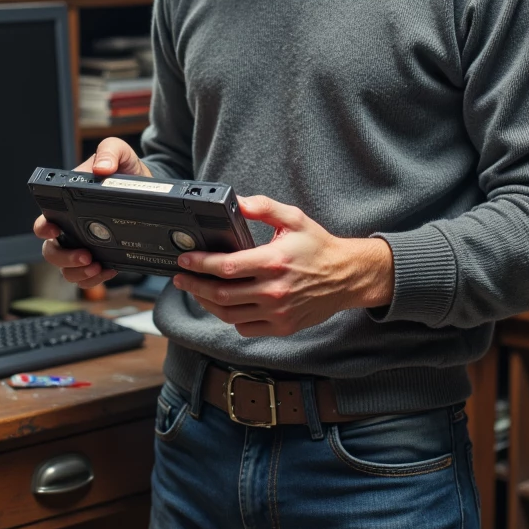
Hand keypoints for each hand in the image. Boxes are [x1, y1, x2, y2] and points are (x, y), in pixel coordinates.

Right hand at [34, 137, 152, 287]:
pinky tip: (109, 270)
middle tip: (86, 255)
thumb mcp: (121, 153)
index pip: (44, 220)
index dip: (43, 228)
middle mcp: (70, 228)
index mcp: (66, 204)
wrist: (152, 192)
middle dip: (64, 257)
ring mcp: (83, 246)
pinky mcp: (100, 258)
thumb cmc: (127, 171)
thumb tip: (102, 168)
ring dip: (78, 273)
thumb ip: (110, 152)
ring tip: (97, 266)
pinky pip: (88, 277)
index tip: (54, 230)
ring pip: (67, 269)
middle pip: (51, 251)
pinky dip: (95, 279)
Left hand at [172, 194, 393, 336]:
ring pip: (229, 314)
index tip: (184, 260)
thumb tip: (235, 201)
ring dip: (207, 303)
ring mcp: (278, 312)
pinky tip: (224, 305)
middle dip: (194, 286)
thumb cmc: (319, 247)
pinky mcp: (282, 326)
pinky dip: (230, 318)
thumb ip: (262, 207)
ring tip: (196, 291)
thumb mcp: (293, 218)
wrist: (347, 276)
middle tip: (180, 278)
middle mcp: (274, 290)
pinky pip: (245, 327)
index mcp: (273, 261)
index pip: (226, 267)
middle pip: (221, 294)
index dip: (200, 264)